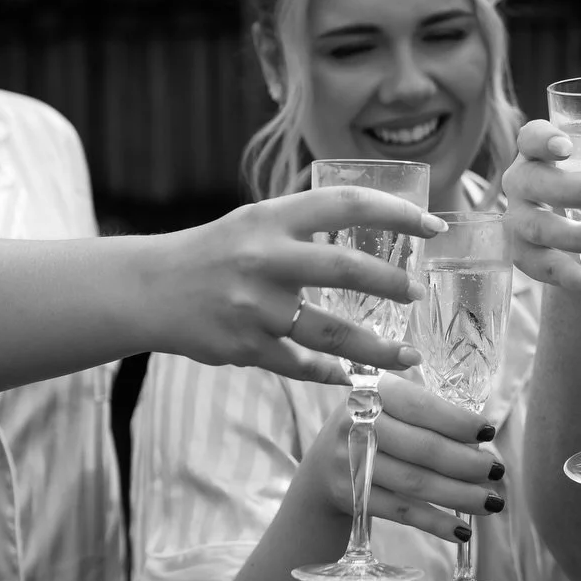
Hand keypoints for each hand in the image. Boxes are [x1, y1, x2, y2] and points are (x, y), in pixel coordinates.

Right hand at [146, 186, 447, 384]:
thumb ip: (306, 223)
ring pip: (331, 332)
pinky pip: (301, 365)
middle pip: (345, 268)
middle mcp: (264, 258)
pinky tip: (354, 376)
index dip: (396, 213)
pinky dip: (331, 373)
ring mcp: (254, 306)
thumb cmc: (214, 252)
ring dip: (376, 347)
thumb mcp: (256, 221)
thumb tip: (374, 221)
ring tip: (408, 356)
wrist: (147, 289)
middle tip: (419, 293)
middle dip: (392, 283)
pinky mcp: (244, 347)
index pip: (346, 203)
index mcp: (271, 218)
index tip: (433, 227)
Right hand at [305, 374, 506, 541]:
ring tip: (492, 501)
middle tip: (497, 471)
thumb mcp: (389, 406)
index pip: (420, 406)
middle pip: (422, 447)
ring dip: (459, 495)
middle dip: (466, 462)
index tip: (489, 433)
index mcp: (372, 391)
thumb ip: (427, 411)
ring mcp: (349, 461)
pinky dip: (435, 522)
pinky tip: (462, 530)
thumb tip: (482, 439)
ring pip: (415, 482)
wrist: (321, 469)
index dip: (457, 421)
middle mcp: (355, 422)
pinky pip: (401, 512)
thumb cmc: (374, 430)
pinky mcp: (350, 497)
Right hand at [501, 118, 580, 294]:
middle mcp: (520, 184)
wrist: (570, 239)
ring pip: (539, 229)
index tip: (566, 147)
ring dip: (578, 237)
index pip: (530, 138)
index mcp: (538, 154)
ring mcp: (517, 222)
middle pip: (532, 182)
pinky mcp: (524, 258)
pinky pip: (548, 270)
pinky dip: (578, 280)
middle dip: (569, 190)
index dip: (543, 140)